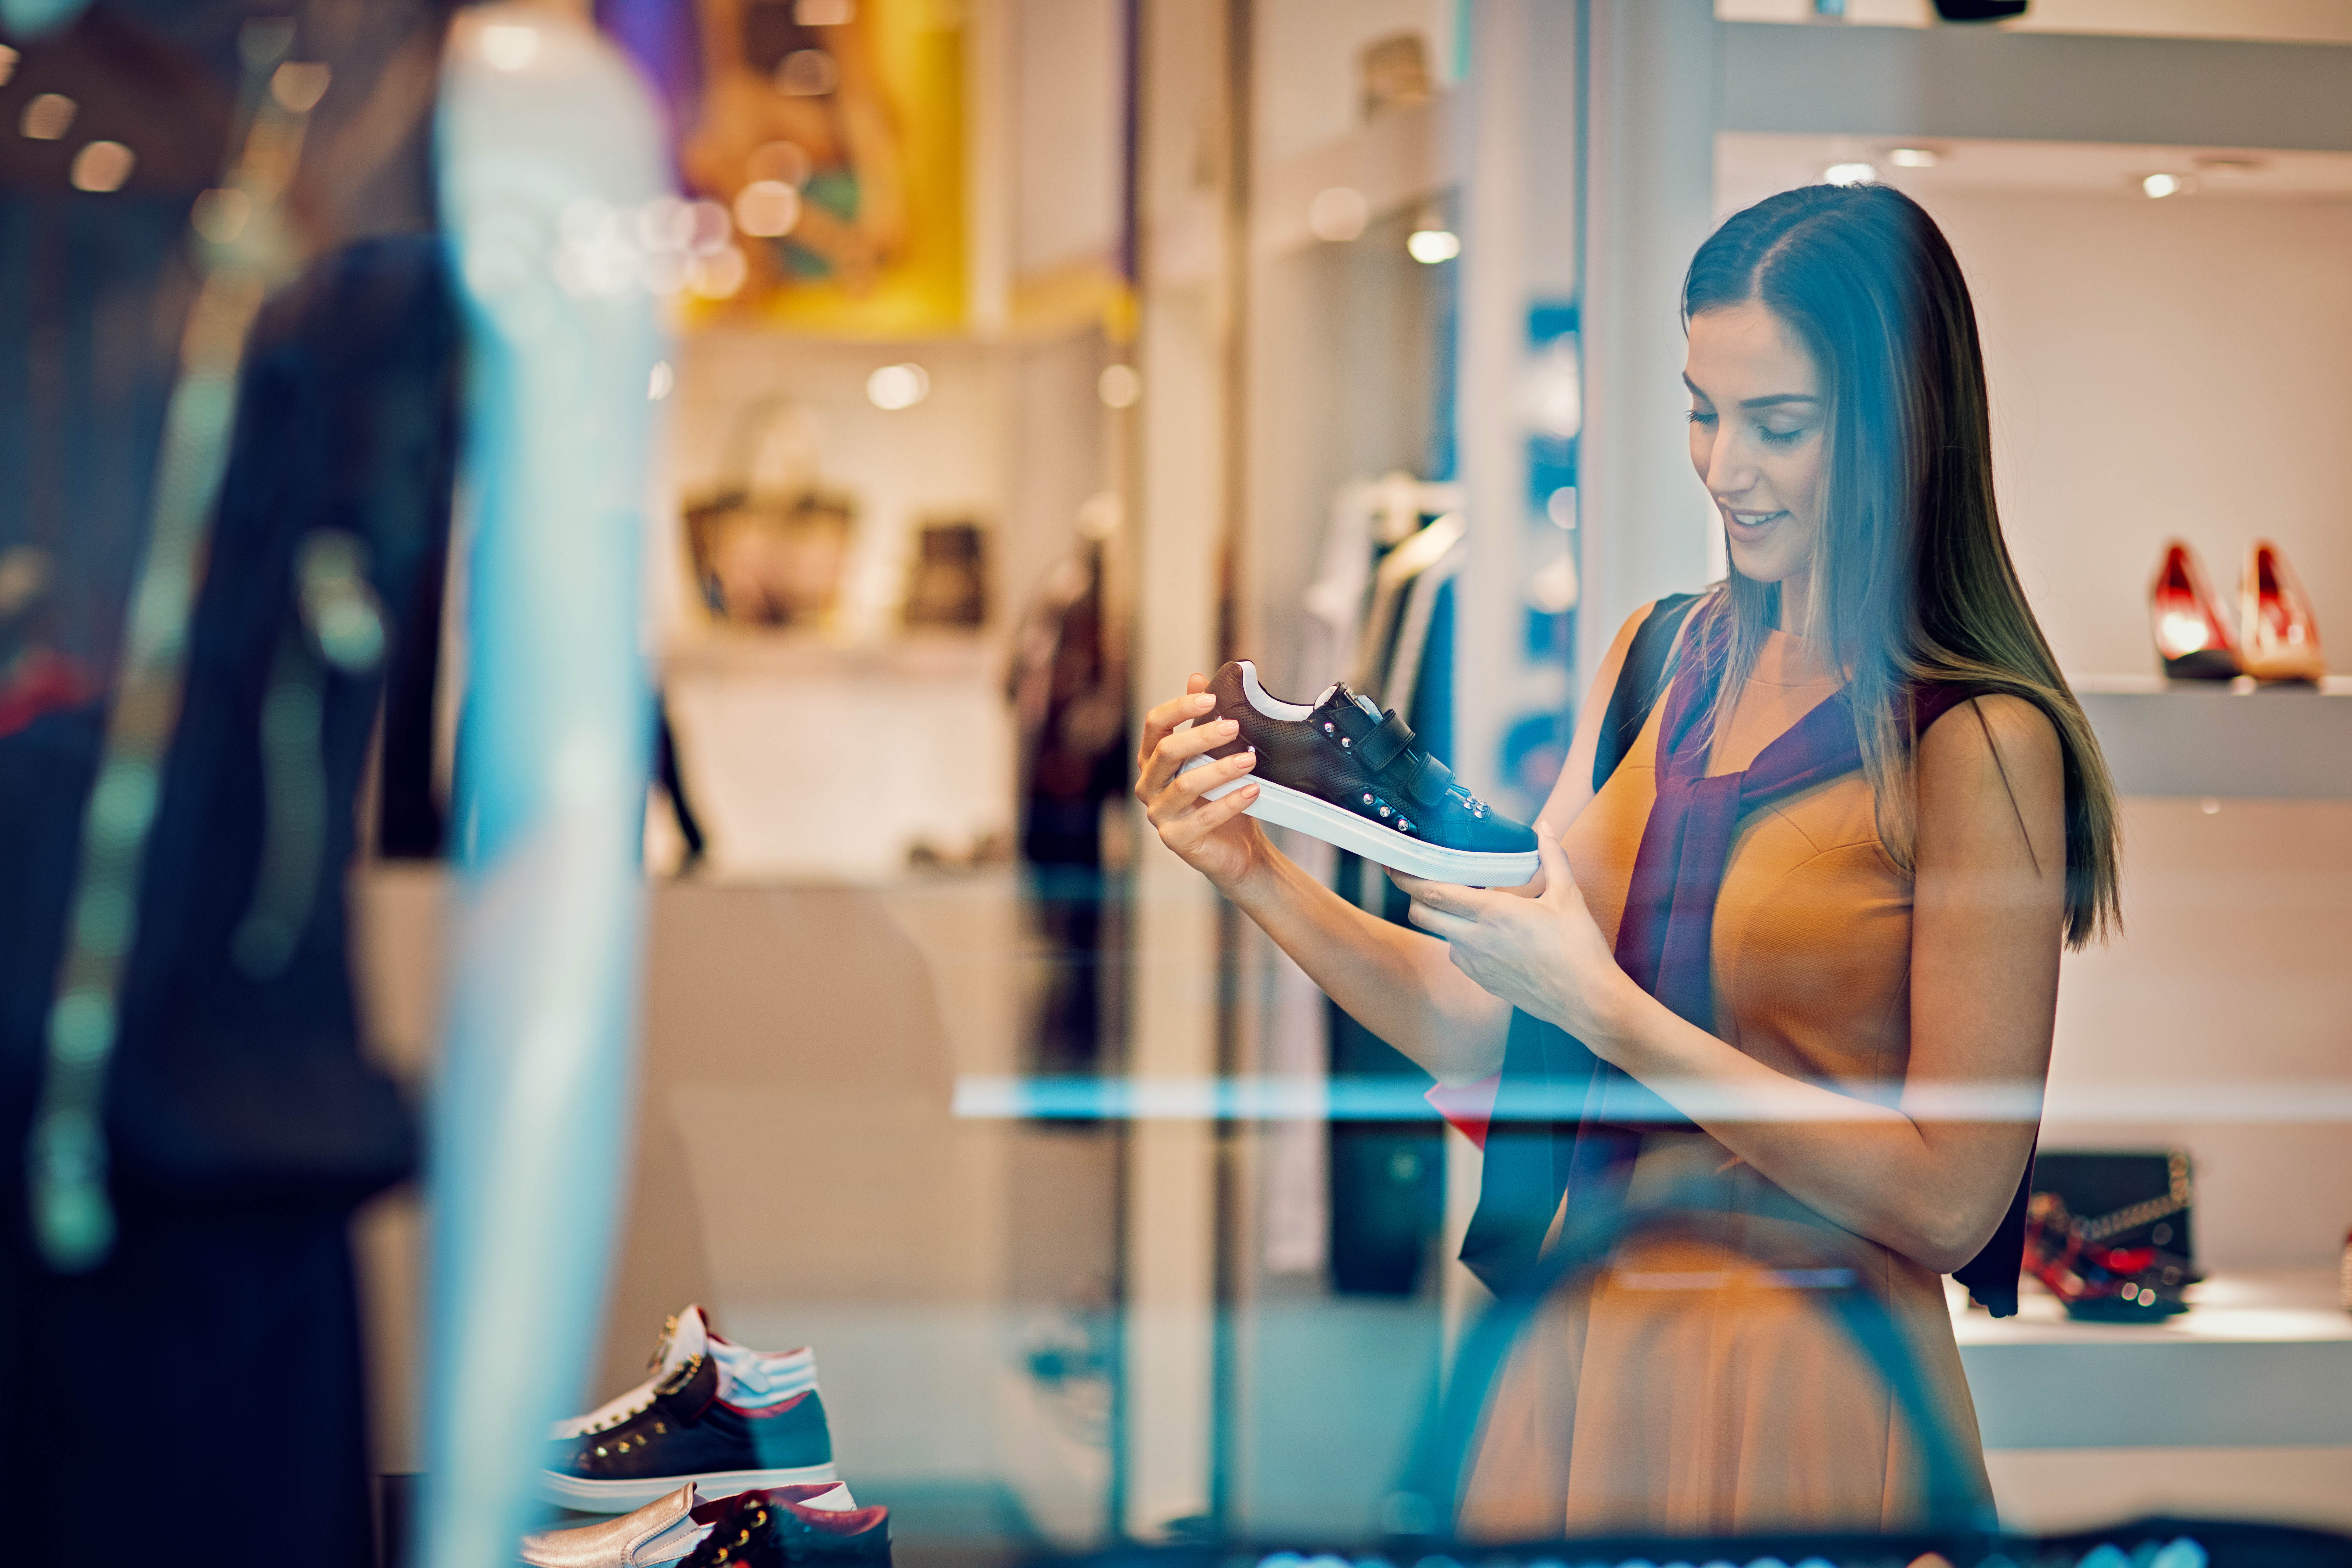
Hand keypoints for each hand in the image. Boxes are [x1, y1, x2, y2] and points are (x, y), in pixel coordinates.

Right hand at [1135, 673, 1267, 891]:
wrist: (1237, 848)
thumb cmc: (1222, 796)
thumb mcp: (1214, 755)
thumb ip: (1202, 720)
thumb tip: (1197, 677)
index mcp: (1154, 759)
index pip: (1155, 725)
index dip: (1179, 707)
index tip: (1211, 698)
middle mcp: (1149, 785)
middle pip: (1167, 752)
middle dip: (1201, 736)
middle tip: (1235, 726)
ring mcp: (1159, 814)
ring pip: (1184, 784)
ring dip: (1220, 769)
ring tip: (1249, 760)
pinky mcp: (1175, 839)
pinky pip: (1202, 818)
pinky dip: (1229, 802)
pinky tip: (1252, 791)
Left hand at [1391, 821, 1642, 1049]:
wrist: (1587, 1002)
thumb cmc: (1579, 949)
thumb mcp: (1568, 896)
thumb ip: (1552, 857)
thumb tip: (1546, 828)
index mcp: (1492, 913)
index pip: (1433, 892)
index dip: (1408, 878)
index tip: (1394, 866)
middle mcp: (1475, 940)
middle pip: (1422, 915)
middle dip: (1415, 896)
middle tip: (1423, 880)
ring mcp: (1475, 964)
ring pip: (1439, 935)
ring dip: (1442, 919)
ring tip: (1465, 905)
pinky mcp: (1481, 981)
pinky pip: (1458, 955)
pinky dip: (1461, 940)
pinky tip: (1486, 933)